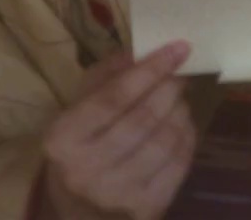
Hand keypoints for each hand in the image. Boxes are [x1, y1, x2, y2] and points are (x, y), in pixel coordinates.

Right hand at [38, 41, 197, 219]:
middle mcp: (86, 170)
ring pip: (165, 140)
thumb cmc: (81, 145)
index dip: (150, 70)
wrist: (80, 207)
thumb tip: (144, 49)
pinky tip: (181, 126)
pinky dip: (187, 138)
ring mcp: (117, 194)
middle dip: (169, 89)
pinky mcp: (146, 208)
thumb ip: (108, 74)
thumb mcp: (79, 106)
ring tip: (178, 100)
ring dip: (180, 112)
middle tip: (180, 74)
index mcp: (63, 138)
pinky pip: (179, 164)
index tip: (179, 47)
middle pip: (143, 118)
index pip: (114, 97)